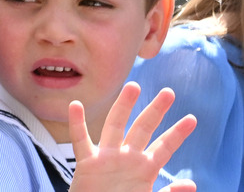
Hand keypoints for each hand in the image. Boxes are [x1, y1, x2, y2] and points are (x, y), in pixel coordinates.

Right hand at [68, 82, 196, 191]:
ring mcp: (106, 158)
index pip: (164, 147)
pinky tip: (76, 105)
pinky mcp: (87, 164)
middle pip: (142, 129)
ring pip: (115, 126)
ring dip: (123, 107)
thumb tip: (192, 184)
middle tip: (169, 92)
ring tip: (133, 86)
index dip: (177, 134)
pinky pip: (80, 141)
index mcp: (144, 169)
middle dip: (156, 111)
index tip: (192, 118)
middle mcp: (126, 158)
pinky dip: (77, 124)